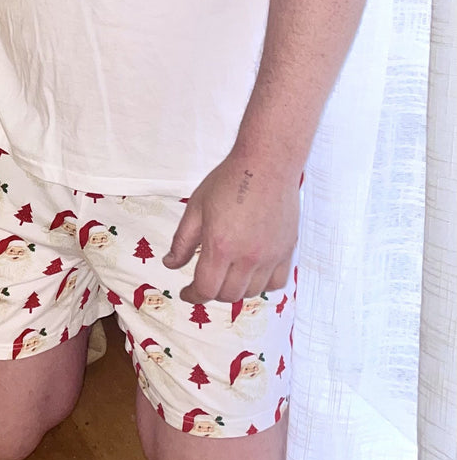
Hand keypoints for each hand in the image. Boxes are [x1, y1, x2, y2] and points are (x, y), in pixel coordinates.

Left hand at [161, 152, 299, 303]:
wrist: (266, 164)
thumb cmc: (228, 181)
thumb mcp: (196, 208)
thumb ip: (182, 241)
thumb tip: (170, 264)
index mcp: (220, 246)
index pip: (206, 289)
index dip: (193, 295)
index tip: (187, 292)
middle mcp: (248, 257)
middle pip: (228, 295)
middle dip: (212, 292)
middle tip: (205, 281)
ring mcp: (271, 256)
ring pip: (252, 292)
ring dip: (236, 290)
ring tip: (227, 275)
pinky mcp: (288, 250)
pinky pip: (277, 283)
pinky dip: (263, 285)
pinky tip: (252, 273)